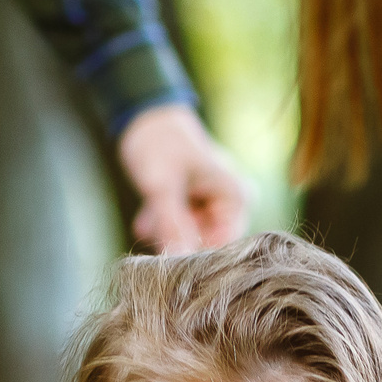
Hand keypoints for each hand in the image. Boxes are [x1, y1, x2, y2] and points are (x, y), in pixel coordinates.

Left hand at [116, 102, 248, 253]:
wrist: (145, 120)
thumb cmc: (159, 144)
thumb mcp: (161, 186)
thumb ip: (170, 225)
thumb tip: (176, 260)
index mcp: (236, 197)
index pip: (225, 246)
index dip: (197, 255)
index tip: (169, 260)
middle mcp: (232, 206)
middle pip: (206, 244)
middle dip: (177, 241)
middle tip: (154, 229)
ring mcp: (214, 208)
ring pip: (190, 240)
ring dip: (166, 233)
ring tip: (149, 217)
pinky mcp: (197, 210)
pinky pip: (180, 231)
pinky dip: (163, 226)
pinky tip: (147, 216)